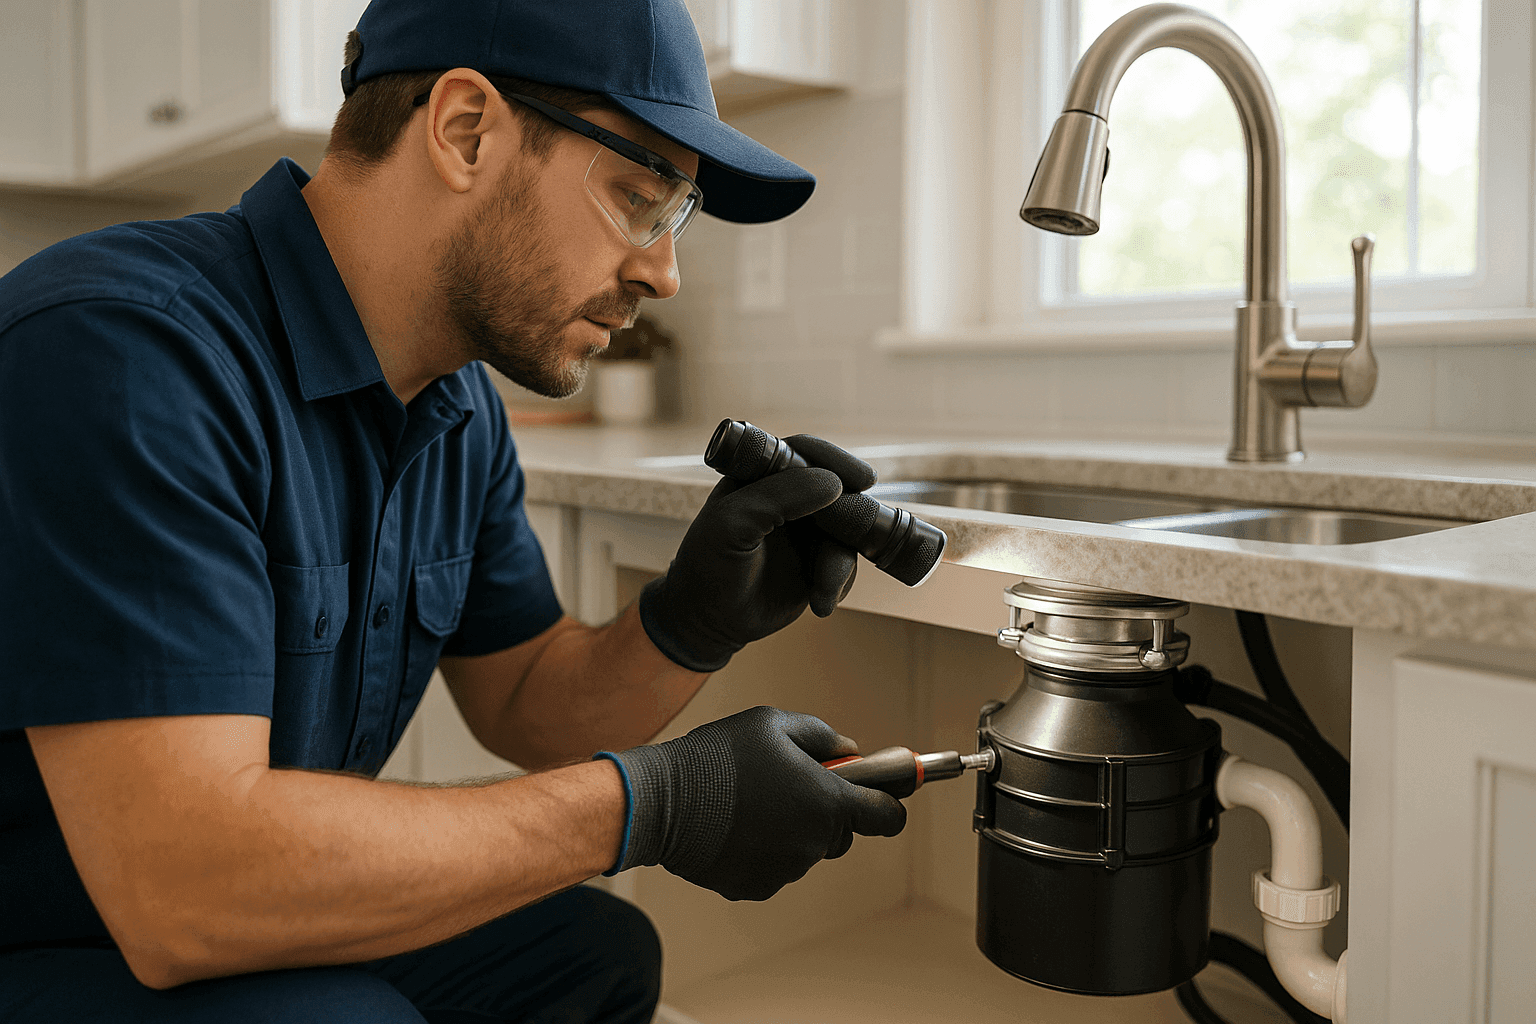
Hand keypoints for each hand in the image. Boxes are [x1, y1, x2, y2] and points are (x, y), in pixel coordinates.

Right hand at [600, 706, 906, 900]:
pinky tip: (733, 826)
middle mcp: (814, 843)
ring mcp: (785, 870)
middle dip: (825, 813)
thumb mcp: (774, 724)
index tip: (886, 796)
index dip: (890, 804)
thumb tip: (850, 751)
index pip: (888, 817)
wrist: (663, 801)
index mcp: (828, 802)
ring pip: (804, 850)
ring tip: (749, 802)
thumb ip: (822, 737)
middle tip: (790, 786)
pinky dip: (761, 851)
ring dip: (790, 830)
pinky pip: (772, 868)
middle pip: (841, 834)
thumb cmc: (719, 756)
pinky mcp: (755, 888)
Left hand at [639, 434, 876, 671]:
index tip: (860, 479)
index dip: (833, 460)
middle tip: (863, 534)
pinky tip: (819, 603)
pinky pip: (845, 565)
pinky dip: (838, 584)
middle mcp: (789, 499)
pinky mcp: (817, 563)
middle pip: (837, 491)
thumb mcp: (731, 525)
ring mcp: (806, 531)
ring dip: (838, 565)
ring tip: (821, 592)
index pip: (803, 452)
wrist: (709, 620)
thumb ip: (777, 498)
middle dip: (853, 514)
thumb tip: (834, 484)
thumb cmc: (708, 565)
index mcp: (762, 477)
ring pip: (846, 534)